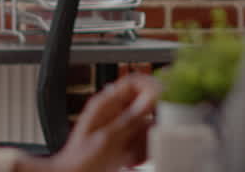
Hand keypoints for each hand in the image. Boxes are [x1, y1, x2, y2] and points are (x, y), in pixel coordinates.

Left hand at [29, 74, 160, 171]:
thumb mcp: (107, 139)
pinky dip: (142, 154)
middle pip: (145, 106)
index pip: (133, 83)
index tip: (166, 96)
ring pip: (147, 128)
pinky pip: (144, 144)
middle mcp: (115, 114)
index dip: (151, 85)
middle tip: (156, 133)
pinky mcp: (126, 146)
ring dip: (146, 142)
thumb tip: (150, 98)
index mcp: (105, 105)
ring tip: (133, 153)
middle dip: (152, 122)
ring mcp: (122, 130)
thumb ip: (130, 119)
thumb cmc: (79, 161)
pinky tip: (130, 162)